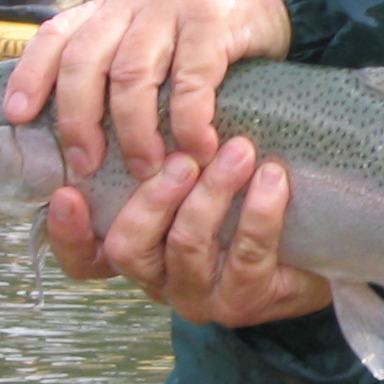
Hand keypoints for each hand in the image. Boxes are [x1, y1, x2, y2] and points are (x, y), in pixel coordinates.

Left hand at [4, 0, 292, 181]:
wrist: (267, 1)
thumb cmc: (199, 40)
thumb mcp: (147, 44)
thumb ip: (113, 71)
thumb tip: (74, 137)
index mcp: (106, 10)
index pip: (54, 36)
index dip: (30, 75)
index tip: (18, 116)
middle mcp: (130, 3)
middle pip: (85, 61)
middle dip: (79, 119)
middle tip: (86, 165)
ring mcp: (170, 8)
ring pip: (131, 75)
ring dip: (134, 131)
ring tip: (147, 169)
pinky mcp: (212, 22)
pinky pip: (191, 80)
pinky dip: (189, 122)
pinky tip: (198, 149)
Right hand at [44, 137, 330, 326]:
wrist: (317, 237)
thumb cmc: (243, 192)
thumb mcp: (196, 167)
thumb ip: (160, 147)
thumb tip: (133, 86)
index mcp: (137, 246)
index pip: (83, 256)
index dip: (68, 233)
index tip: (67, 193)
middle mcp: (159, 276)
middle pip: (128, 248)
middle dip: (153, 199)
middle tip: (183, 158)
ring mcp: (200, 293)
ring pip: (187, 249)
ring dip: (211, 196)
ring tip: (239, 152)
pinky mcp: (247, 298)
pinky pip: (247, 257)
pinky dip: (258, 214)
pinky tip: (273, 179)